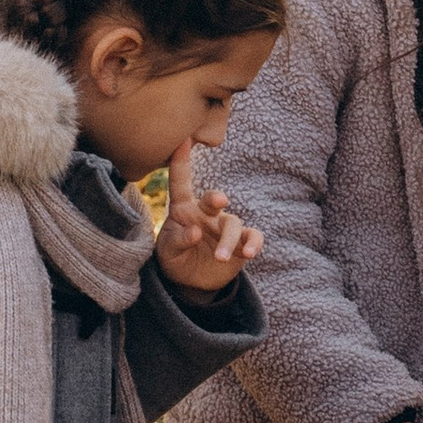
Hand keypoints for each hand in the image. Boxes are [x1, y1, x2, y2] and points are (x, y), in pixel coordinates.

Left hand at [156, 143, 260, 294]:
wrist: (192, 281)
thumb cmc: (175, 257)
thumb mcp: (168, 251)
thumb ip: (178, 240)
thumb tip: (196, 231)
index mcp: (184, 209)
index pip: (181, 184)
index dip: (181, 163)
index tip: (182, 141)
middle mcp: (206, 213)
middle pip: (213, 199)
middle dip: (216, 197)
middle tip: (219, 201)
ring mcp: (225, 226)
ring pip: (233, 224)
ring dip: (228, 240)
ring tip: (219, 257)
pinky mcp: (241, 242)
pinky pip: (253, 237)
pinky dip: (254, 244)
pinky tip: (249, 254)